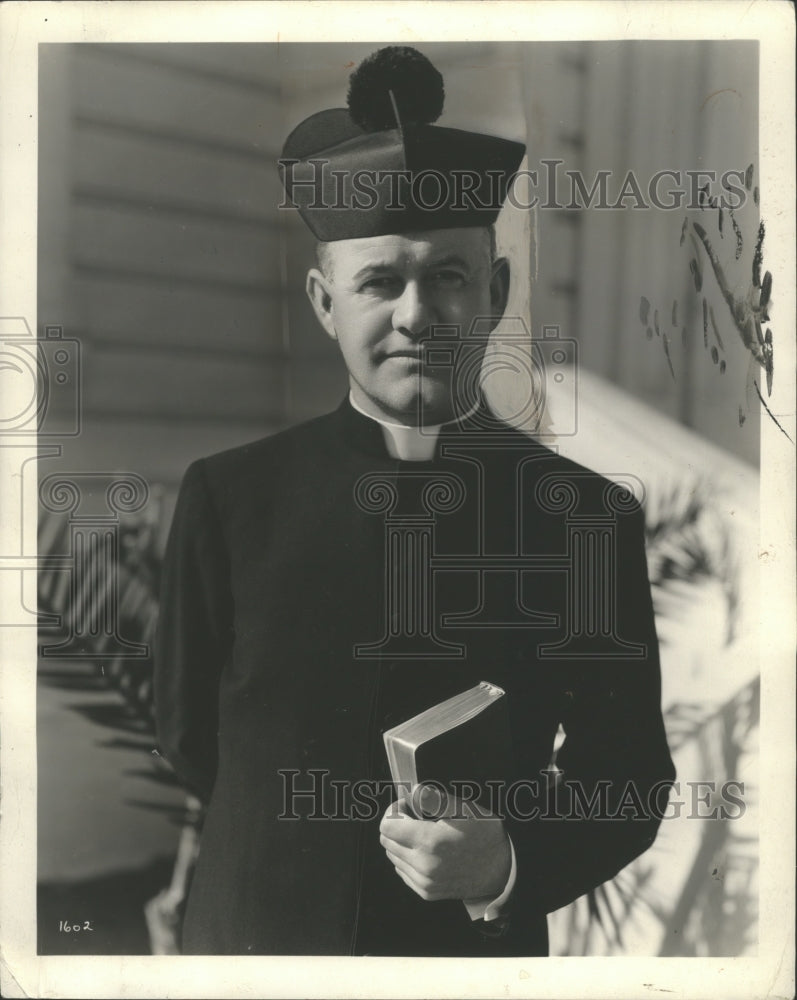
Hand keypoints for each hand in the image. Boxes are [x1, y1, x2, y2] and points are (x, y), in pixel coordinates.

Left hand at [379, 788, 510, 901]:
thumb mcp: (465, 809)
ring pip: (392, 856)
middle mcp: (424, 865)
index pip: (387, 826)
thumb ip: (435, 799)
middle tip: (417, 816)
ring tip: (424, 833)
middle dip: (396, 824)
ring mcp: (424, 882)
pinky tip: (426, 850)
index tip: (409, 805)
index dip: (395, 810)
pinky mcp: (427, 892)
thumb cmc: (485, 834)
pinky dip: (407, 857)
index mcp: (430, 842)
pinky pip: (402, 871)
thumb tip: (413, 791)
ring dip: (401, 841)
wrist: (502, 870)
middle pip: (386, 840)